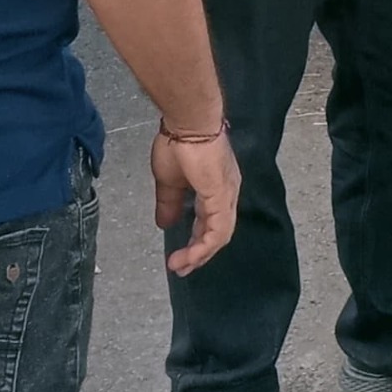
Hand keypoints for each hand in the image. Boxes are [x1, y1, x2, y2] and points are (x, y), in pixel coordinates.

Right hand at [151, 128, 240, 275]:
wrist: (188, 122)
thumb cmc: (178, 142)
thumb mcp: (169, 181)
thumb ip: (169, 203)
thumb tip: (165, 223)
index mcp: (215, 188)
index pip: (210, 222)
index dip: (195, 241)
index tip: (180, 256)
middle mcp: (226, 193)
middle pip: (218, 232)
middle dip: (199, 254)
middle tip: (181, 269)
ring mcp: (227, 195)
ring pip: (220, 235)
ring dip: (199, 254)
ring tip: (180, 267)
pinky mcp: (222, 196)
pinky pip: (218, 230)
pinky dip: (203, 246)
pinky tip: (189, 256)